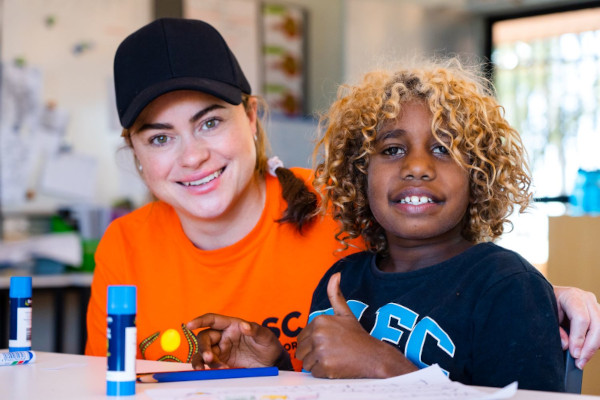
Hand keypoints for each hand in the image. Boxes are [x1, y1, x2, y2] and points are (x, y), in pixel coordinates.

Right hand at [186, 314, 284, 369]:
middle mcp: (223, 336)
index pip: (212, 320)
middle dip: (204, 347)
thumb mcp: (266, 337)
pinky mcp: (222, 362)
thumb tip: (244, 325)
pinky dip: (208, 368)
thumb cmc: (269, 345)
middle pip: (205, 338)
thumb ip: (255, 330)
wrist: (272, 364)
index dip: (200, 321)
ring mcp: (221, 349)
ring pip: (204, 352)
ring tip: (213, 368)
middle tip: (209, 358)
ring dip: (204, 360)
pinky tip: (216, 372)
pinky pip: (209, 364)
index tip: (190, 325)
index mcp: (232, 325)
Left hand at [296, 272, 416, 377]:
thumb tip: (336, 275)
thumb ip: (336, 295)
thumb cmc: (358, 337)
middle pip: (300, 351)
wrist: (374, 357)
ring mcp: (321, 350)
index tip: (329, 343)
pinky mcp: (324, 366)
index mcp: (319, 320)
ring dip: (317, 365)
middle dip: (313, 355)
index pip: (301, 338)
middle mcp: (318, 334)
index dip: (313, 344)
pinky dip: (323, 373)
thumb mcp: (346, 313)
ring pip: (305, 363)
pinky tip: (336, 367)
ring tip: (334, 359)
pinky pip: (313, 373)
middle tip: (331, 353)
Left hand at [554, 286, 599, 368]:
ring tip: (582, 360)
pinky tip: (587, 351)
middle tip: (579, 362)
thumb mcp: (546, 316)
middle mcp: (586, 299)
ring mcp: (595, 305)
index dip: (578, 338)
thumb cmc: (547, 306)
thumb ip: (556, 331)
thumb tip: (566, 345)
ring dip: (594, 347)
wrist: (550, 298)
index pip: (581, 318)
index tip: (574, 354)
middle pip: (597, 325)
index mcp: (571, 296)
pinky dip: (597, 343)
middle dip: (589, 347)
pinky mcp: (599, 313)